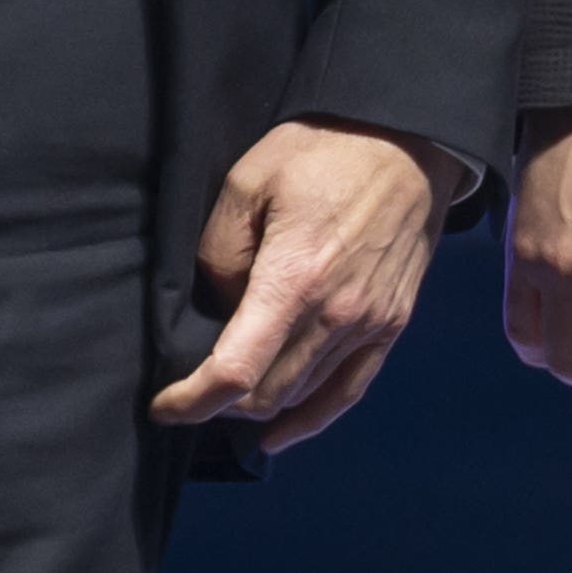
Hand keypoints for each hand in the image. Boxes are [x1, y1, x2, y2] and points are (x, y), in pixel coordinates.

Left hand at [150, 120, 440, 450]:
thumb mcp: (247, 182)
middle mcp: (336, 315)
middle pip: (267, 395)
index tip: (164, 405)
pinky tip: (281, 432)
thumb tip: (220, 306)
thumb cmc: (323, 151)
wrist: (408, 140)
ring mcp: (370, 324)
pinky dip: (311, 419)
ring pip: (302, 396)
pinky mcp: (392, 324)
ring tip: (230, 397)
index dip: (192, 400)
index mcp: (294, 279)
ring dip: (261, 406)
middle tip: (193, 388)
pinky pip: (349, 391)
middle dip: (221, 403)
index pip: (236, 371)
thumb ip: (220, 253)